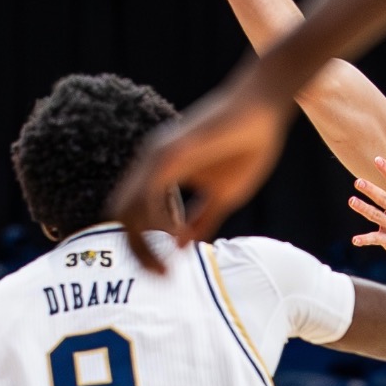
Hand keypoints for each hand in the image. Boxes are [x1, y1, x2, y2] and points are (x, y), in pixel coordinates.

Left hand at [114, 74, 295, 271]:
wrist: (265, 109)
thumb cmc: (248, 146)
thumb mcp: (224, 194)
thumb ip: (201, 220)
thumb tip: (181, 247)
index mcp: (161, 173)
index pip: (133, 216)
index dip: (142, 248)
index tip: (166, 273)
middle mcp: (151, 163)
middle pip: (121, 215)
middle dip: (136, 252)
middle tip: (161, 276)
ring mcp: (157, 155)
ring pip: (128, 207)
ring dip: (144, 242)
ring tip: (167, 265)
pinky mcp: (171, 152)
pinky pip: (149, 193)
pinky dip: (157, 220)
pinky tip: (176, 235)